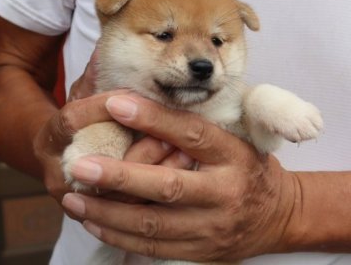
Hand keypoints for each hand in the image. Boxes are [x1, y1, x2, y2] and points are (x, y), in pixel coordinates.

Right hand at [35, 47, 193, 209]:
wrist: (62, 158)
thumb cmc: (78, 122)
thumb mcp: (81, 97)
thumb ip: (95, 76)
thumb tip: (111, 46)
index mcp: (50, 138)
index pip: (71, 120)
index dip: (100, 107)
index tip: (130, 98)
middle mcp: (58, 171)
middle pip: (102, 163)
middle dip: (140, 146)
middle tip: (173, 136)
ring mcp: (77, 197)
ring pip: (119, 192)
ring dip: (155, 171)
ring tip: (188, 156)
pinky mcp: (97, 213)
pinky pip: (128, 210)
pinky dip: (155, 193)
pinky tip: (180, 176)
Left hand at [62, 94, 297, 261]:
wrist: (280, 216)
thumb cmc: (250, 167)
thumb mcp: (236, 139)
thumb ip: (197, 129)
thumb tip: (145, 110)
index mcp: (233, 155)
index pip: (191, 133)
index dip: (153, 118)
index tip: (116, 104)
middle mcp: (224, 192)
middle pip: (168, 186)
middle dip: (121, 177)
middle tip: (82, 165)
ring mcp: (212, 228)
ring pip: (153, 224)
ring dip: (110, 212)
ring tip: (75, 197)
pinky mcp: (201, 251)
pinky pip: (155, 247)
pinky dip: (120, 236)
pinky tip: (95, 222)